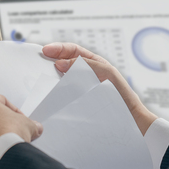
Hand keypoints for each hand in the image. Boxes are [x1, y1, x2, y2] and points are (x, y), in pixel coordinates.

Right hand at [41, 42, 157, 133]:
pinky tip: (51, 93)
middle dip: (51, 59)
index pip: (73, 51)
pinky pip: (64, 94)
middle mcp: (86, 74)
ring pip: (62, 78)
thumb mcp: (106, 73)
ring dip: (51, 76)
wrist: (129, 120)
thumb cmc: (122, 96)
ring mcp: (81, 88)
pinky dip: (56, 92)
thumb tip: (62, 63)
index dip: (59, 48)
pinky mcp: (77, 101)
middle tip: (39, 60)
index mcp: (93, 63)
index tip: (46, 51)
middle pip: (64, 62)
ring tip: (42, 75)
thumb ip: (85, 65)